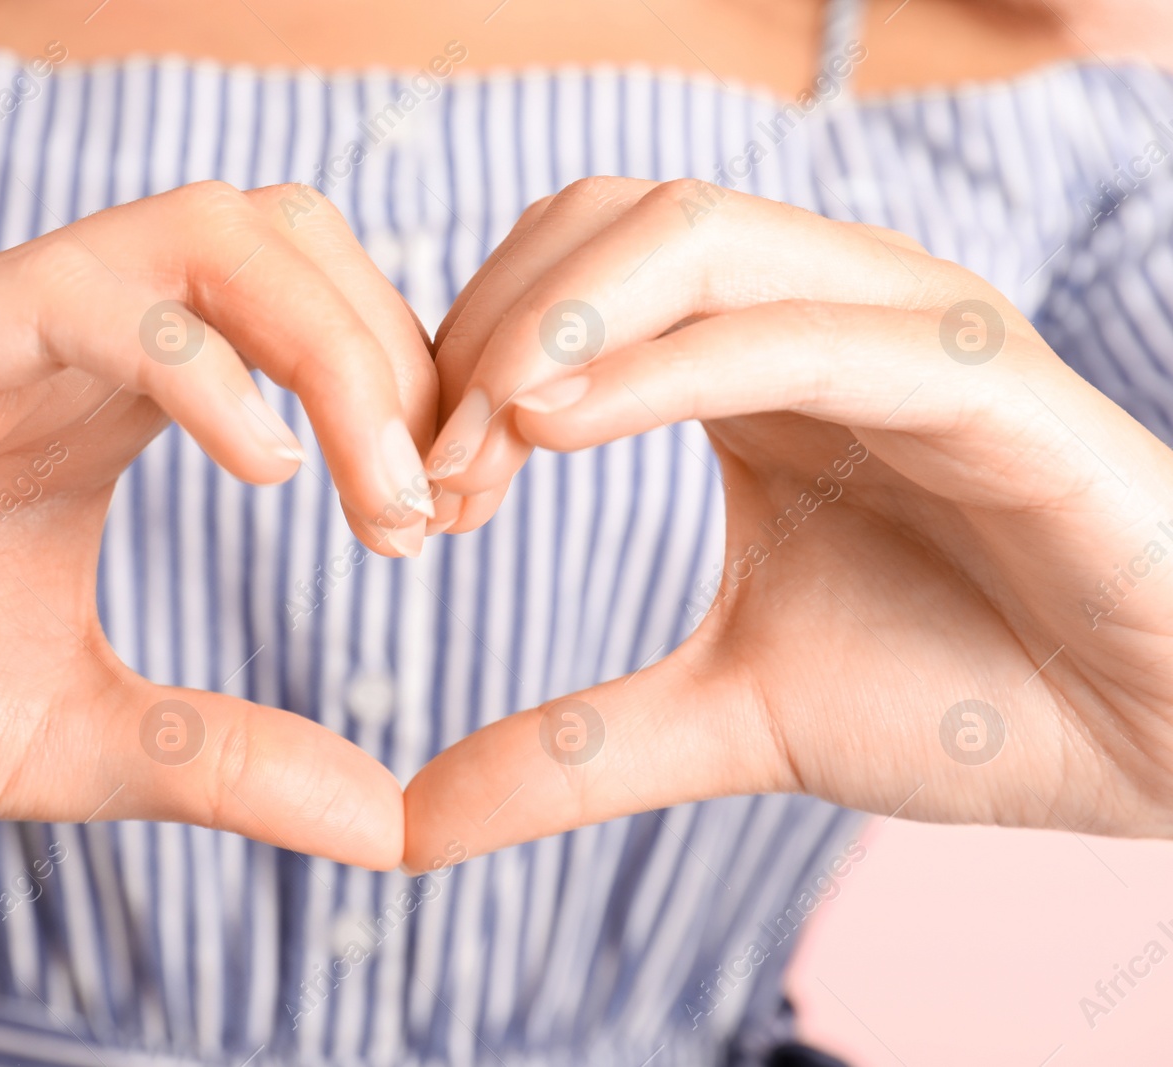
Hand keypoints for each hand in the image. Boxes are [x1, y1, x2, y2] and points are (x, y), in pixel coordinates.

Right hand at [0, 181, 436, 869]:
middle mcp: (74, 345)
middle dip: (402, 356)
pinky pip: (92, 292)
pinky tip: (262, 475)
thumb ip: (227, 762)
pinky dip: (206, 363)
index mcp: (121, 408)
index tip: (445, 526)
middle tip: (431, 511)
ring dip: (335, 346)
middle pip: (296, 240)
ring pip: (216, 229)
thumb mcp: (80, 743)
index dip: (409, 396)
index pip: (314, 315)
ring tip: (376, 494)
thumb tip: (390, 828)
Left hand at [404, 177, 1172, 867]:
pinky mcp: (977, 375)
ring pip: (690, 237)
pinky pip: (801, 332)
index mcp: (750, 362)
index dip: (464, 362)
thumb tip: (409, 825)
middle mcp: (817, 310)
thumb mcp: (725, 718)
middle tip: (432, 478)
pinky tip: (552, 426)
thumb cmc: (961, 696)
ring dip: (551, 329)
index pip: (567, 276)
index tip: (413, 496)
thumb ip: (571, 753)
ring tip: (476, 448)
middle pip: (605, 221)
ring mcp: (899, 326)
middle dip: (487, 332)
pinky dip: (663, 365)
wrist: (1150, 740)